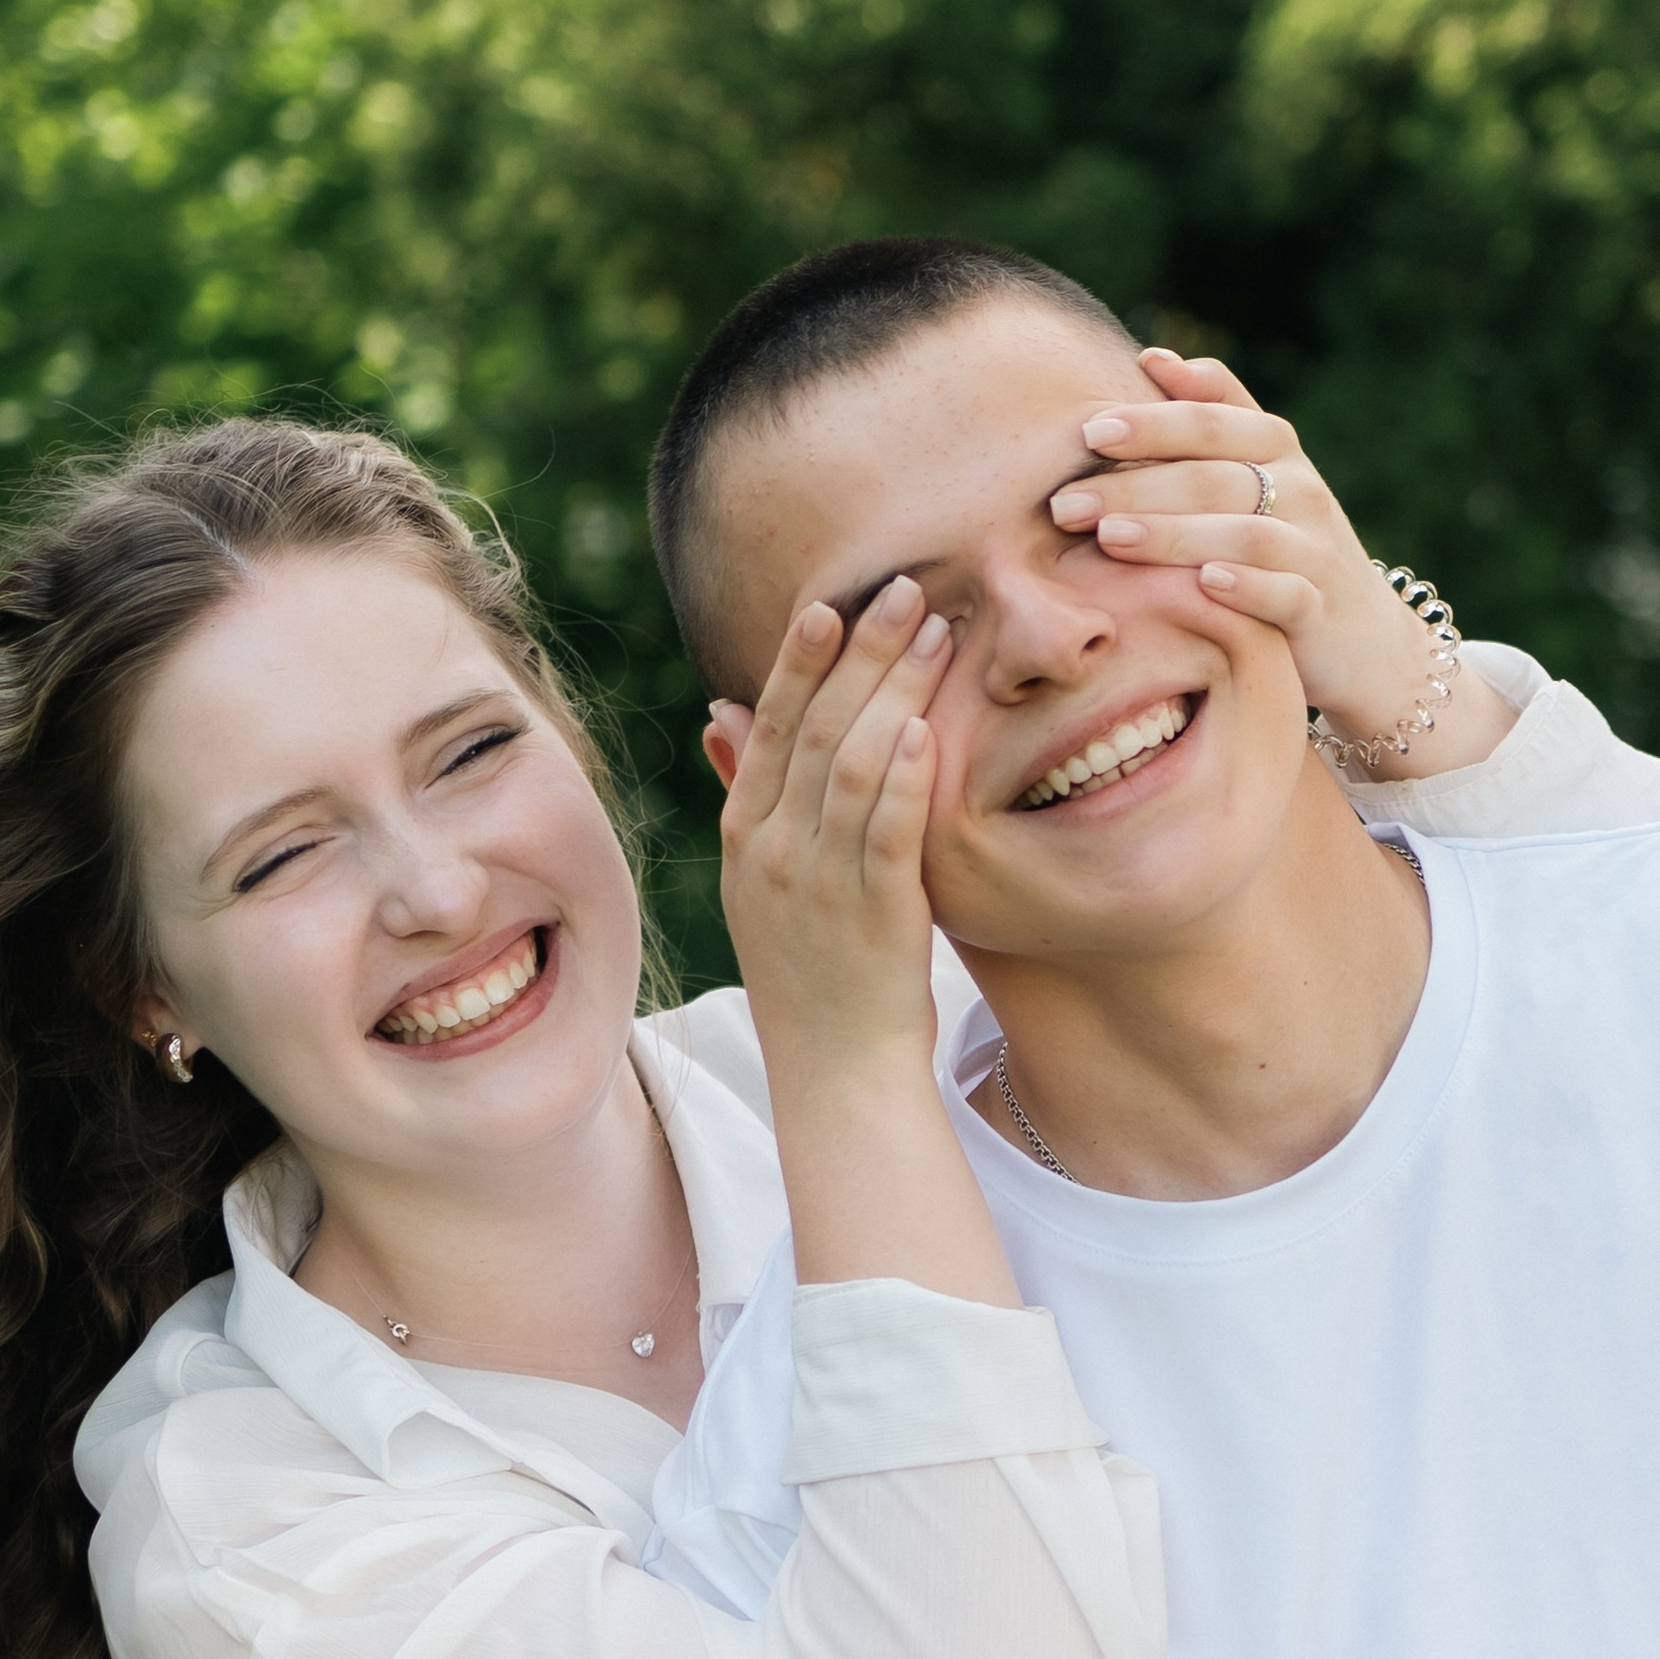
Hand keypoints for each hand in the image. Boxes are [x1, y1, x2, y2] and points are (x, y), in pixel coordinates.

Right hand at [711, 581, 1017, 1304]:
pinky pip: (884, 832)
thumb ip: (752, 793)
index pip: (770, 725)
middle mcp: (772, 851)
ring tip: (937, 635)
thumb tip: (722, 715)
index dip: (800, 659)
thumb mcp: (764, 880)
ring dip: (894, 691)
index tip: (832, 599)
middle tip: (906, 587)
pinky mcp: (872, 914)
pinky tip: (925, 727)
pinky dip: (902, 776)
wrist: (834, 1071)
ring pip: (851, 764)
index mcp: (745, 836)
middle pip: (813, 727)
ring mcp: (818, 883)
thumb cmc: (815, 970)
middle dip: (860, 651)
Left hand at [1048, 352, 1513, 776]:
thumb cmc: (1280, 547)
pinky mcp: (1323, 608)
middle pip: (1214, 475)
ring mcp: (1316, 547)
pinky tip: (1205, 582)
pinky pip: (1287, 593)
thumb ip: (1210, 418)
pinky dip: (1249, 585)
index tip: (1089, 431)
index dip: (1153, 422)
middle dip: (1136, 486)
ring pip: (1246, 531)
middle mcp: (1301, 488)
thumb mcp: (1254, 477)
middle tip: (1066, 503)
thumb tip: (1151, 357)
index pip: (1210, 421)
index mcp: (1275, 447)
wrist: (1362, 635)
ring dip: (1174, 533)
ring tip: (1111, 538)